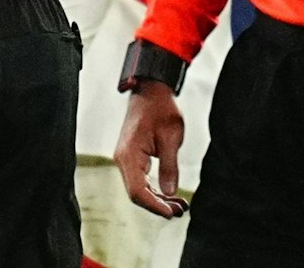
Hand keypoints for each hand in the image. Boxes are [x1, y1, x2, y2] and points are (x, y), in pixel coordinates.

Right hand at [115, 81, 189, 218]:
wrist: (150, 90)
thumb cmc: (160, 109)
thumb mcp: (171, 136)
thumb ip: (169, 166)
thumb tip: (170, 192)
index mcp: (129, 154)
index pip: (137, 191)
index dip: (154, 206)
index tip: (172, 213)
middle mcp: (122, 158)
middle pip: (136, 193)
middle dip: (158, 205)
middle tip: (181, 210)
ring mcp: (125, 158)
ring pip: (138, 188)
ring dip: (158, 199)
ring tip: (180, 205)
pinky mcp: (132, 157)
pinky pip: (140, 180)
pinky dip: (154, 189)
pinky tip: (170, 194)